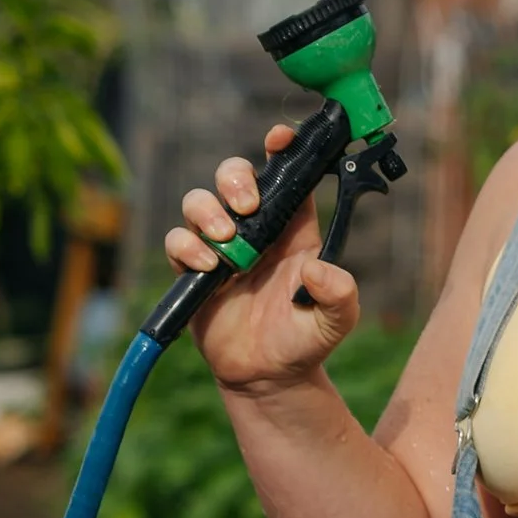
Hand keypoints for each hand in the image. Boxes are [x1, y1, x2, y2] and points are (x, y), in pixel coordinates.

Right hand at [165, 123, 358, 392]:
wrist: (267, 379)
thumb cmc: (304, 342)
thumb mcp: (336, 321)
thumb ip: (340, 294)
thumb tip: (318, 271)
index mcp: (293, 228)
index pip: (285, 174)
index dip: (280, 149)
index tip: (278, 138)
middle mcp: (254, 229)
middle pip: (234, 174)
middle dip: (234, 177)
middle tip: (247, 207)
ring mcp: (221, 246)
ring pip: (199, 201)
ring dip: (208, 211)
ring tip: (226, 242)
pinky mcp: (193, 269)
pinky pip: (177, 240)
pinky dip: (187, 246)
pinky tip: (209, 268)